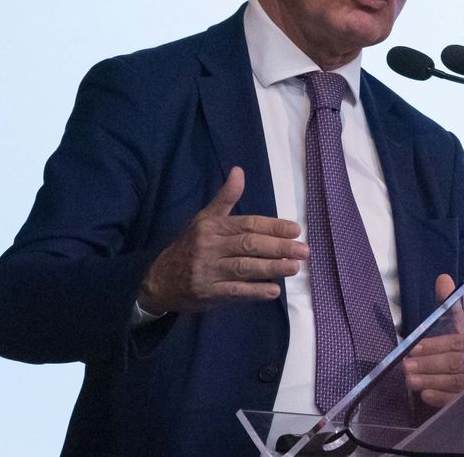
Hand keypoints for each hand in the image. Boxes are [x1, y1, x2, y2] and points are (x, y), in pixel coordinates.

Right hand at [137, 167, 307, 313]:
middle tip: (303, 250)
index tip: (295, 230)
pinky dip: (254, 291)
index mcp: (212, 227)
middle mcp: (210, 247)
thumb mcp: (205, 219)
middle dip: (278, 247)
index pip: (248, 224)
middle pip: (249, 245)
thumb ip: (226, 197)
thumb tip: (239, 170)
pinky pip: (234, 292)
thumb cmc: (190, 246)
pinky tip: (273, 291)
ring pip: (244, 268)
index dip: (273, 226)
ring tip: (294, 267)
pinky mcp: (208, 293)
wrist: (159, 279)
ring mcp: (208, 271)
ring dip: (271, 268)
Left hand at [403, 274, 463, 407]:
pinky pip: (459, 400)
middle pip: (452, 362)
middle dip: (428, 364)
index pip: (454, 342)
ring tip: (410, 380)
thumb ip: (450, 304)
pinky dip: (442, 398)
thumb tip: (442, 278)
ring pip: (454, 380)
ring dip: (430, 380)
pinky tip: (426, 395)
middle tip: (407, 366)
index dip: (434, 346)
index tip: (415, 348)